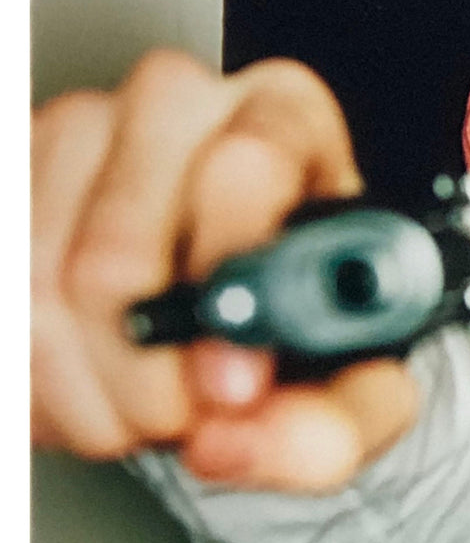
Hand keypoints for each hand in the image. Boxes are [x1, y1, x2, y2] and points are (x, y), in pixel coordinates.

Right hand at [32, 50, 417, 490]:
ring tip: (147, 409)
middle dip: (147, 379)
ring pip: (37, 287)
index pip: (246, 169)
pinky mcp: (11, 178)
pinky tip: (94, 388)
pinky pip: (1, 301)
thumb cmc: (306, 327)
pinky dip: (38, 383)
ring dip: (90, 394)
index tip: (234, 387)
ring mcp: (74, 130)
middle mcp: (176, 105)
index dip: (232, 294)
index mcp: (286, 119)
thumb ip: (337, 421)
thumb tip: (243, 438)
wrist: (235, 325)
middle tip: (186, 420)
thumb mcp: (361, 384)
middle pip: (115, 252)